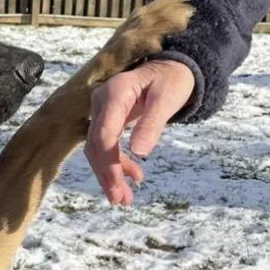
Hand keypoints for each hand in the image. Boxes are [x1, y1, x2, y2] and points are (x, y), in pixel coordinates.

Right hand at [85, 59, 194, 205]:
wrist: (170, 69)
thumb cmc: (172, 80)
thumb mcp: (168, 98)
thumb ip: (153, 123)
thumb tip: (140, 151)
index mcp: (116, 93)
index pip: (104, 134)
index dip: (109, 163)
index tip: (117, 185)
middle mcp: (102, 102)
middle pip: (96, 145)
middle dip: (107, 175)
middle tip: (119, 200)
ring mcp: (101, 112)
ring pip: (97, 150)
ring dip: (109, 175)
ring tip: (124, 198)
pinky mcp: (106, 121)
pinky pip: (105, 147)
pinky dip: (116, 165)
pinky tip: (131, 177)